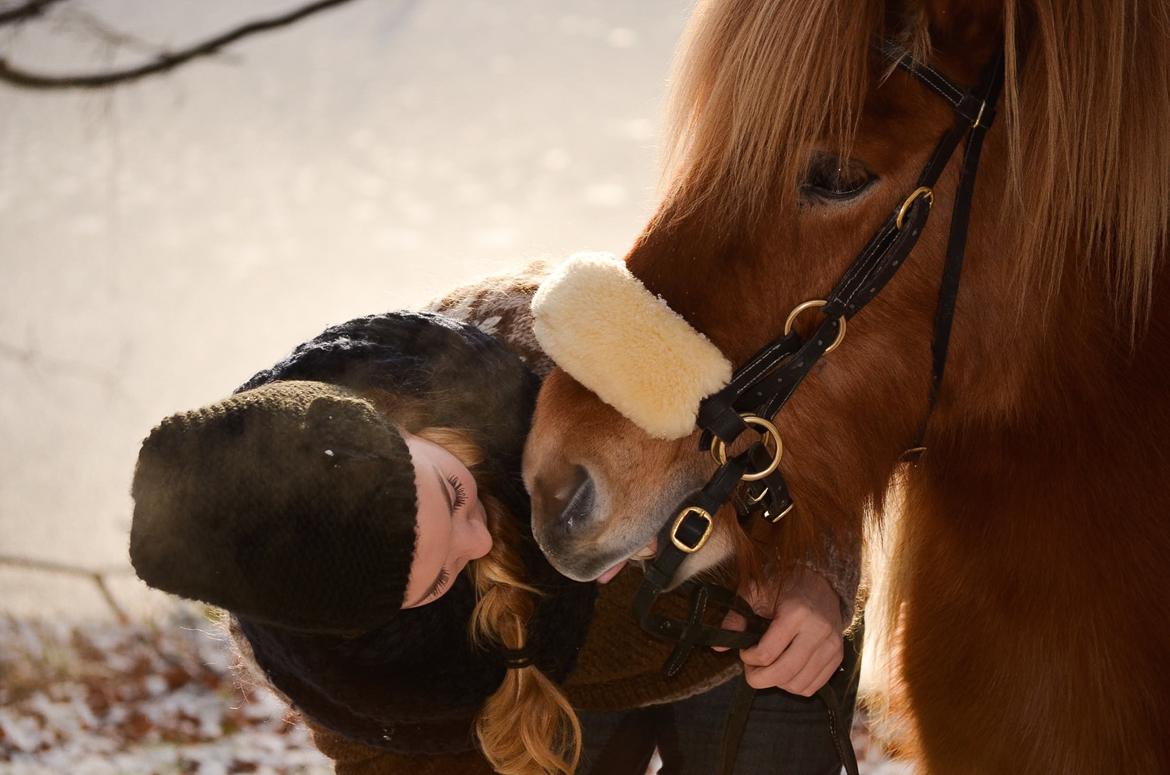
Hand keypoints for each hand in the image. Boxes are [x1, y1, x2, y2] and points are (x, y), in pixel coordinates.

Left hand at [712, 567, 844, 694]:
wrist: (822, 583)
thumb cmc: (783, 586)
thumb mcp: (754, 592)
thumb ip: (735, 617)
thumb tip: (718, 646)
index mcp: (796, 614)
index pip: (766, 654)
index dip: (747, 659)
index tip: (744, 651)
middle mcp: (817, 632)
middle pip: (783, 674)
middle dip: (759, 678)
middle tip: (751, 669)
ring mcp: (831, 646)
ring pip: (798, 684)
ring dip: (777, 683)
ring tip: (769, 667)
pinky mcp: (837, 657)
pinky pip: (813, 686)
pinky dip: (794, 685)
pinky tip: (785, 670)